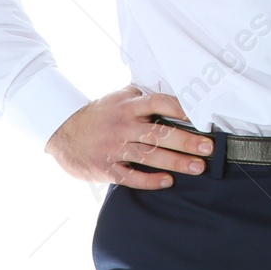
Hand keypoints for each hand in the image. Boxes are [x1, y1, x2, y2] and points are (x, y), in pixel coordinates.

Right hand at [45, 85, 211, 188]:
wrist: (62, 133)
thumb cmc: (98, 114)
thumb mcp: (117, 97)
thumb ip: (141, 95)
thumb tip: (170, 88)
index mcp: (128, 106)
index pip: (158, 103)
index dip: (180, 108)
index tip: (200, 116)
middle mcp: (123, 126)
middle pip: (159, 133)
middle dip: (186, 141)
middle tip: (208, 147)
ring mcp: (114, 148)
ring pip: (149, 156)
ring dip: (176, 162)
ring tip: (198, 167)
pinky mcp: (106, 168)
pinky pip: (131, 176)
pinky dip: (150, 180)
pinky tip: (168, 181)